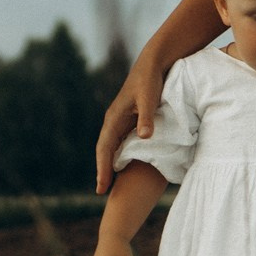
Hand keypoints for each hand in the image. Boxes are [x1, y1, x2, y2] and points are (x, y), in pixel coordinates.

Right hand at [95, 58, 162, 194]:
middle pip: (105, 150)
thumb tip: (144, 138)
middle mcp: (114, 120)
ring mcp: (120, 120)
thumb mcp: (149, 98)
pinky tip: (124, 166)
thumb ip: (146, 118)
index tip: (102, 186)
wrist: (153, 63)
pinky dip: (119, 155)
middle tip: (101, 191)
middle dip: (102, 170)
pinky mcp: (129, 119)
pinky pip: (121, 142)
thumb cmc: (151, 80)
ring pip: (112, 147)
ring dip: (109, 164)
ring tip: (110, 184)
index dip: (103, 168)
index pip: (105, 148)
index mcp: (114, 117)